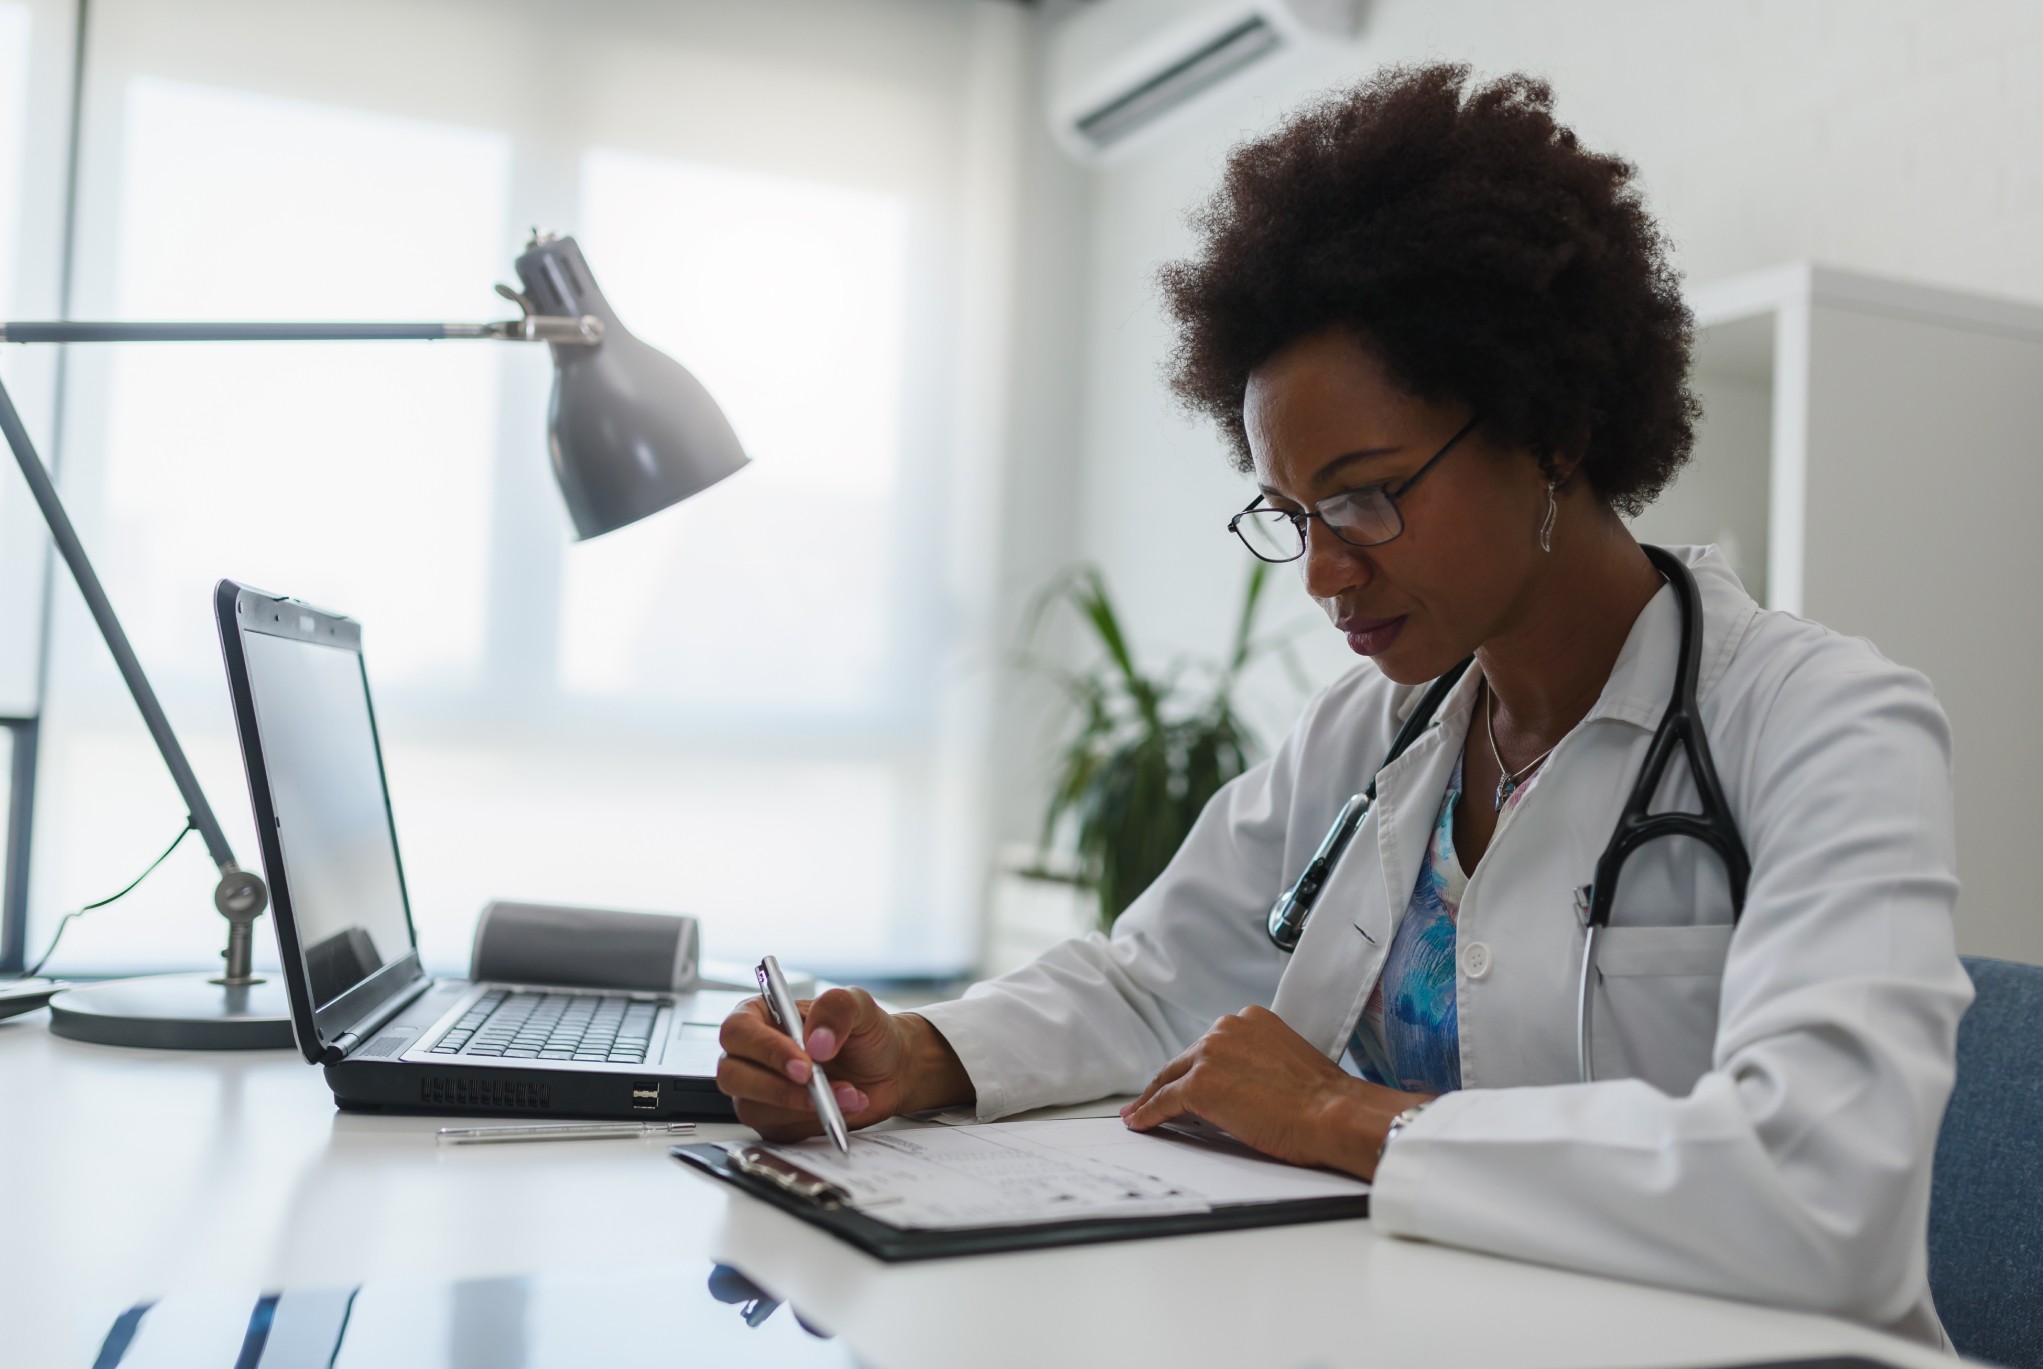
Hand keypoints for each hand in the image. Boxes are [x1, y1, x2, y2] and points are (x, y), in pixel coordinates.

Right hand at [715, 987, 971, 1141]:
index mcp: (761, 1016)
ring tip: (848, 1094)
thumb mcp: (860, 1006)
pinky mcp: (773, 1120)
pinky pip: (777, 1130)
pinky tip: (843, 1108)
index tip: (803, 1065)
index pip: (739, 1031)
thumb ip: (837, 1008)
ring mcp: (758, 1090)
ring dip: (802, 1106)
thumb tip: (816, 1042)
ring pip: (753, 1108)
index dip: (765, 1050)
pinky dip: (812, 1123)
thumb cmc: (865, 1032)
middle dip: (776, 1086)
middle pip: (731, 1074)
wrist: (888, 1069)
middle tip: (818, 1086)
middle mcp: (752, 1054)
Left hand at [1120, 1005, 1428, 1179]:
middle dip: (1168, 1080)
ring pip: (1169, 1079)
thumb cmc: (1322, 1098)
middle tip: (1151, 1098)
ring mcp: (1209, 1055)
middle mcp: (1225, 1029)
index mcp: (1249, 1019)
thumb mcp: (1286, 1060)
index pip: (1209, 1046)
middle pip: (1184, 1059)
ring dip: (1154, 1098)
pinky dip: (1148, 1114)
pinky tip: (1140, 1124)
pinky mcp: (1198, 1085)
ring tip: (1139, 1113)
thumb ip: (1257, 1060)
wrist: (1332, 1113)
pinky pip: (1164, 1101)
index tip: (1183, 1078)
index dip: (1193, 1065)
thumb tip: (1238, 1084)